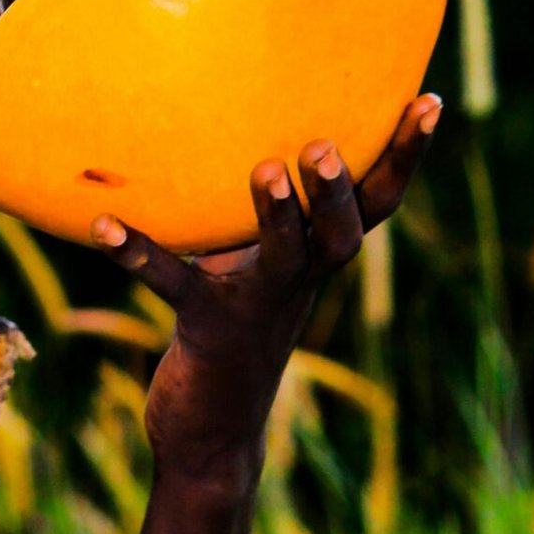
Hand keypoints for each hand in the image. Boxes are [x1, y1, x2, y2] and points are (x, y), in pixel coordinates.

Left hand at [90, 94, 440, 493]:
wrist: (210, 433)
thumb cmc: (229, 327)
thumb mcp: (247, 263)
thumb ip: (251, 212)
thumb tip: (231, 128)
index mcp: (316, 259)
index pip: (375, 203)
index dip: (406, 157)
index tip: (429, 100)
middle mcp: (297, 282)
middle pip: (343, 234)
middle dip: (342, 190)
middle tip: (328, 144)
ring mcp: (255, 309)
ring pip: (282, 260)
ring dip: (278, 216)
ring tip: (267, 168)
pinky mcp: (205, 330)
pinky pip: (172, 284)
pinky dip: (138, 254)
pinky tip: (104, 225)